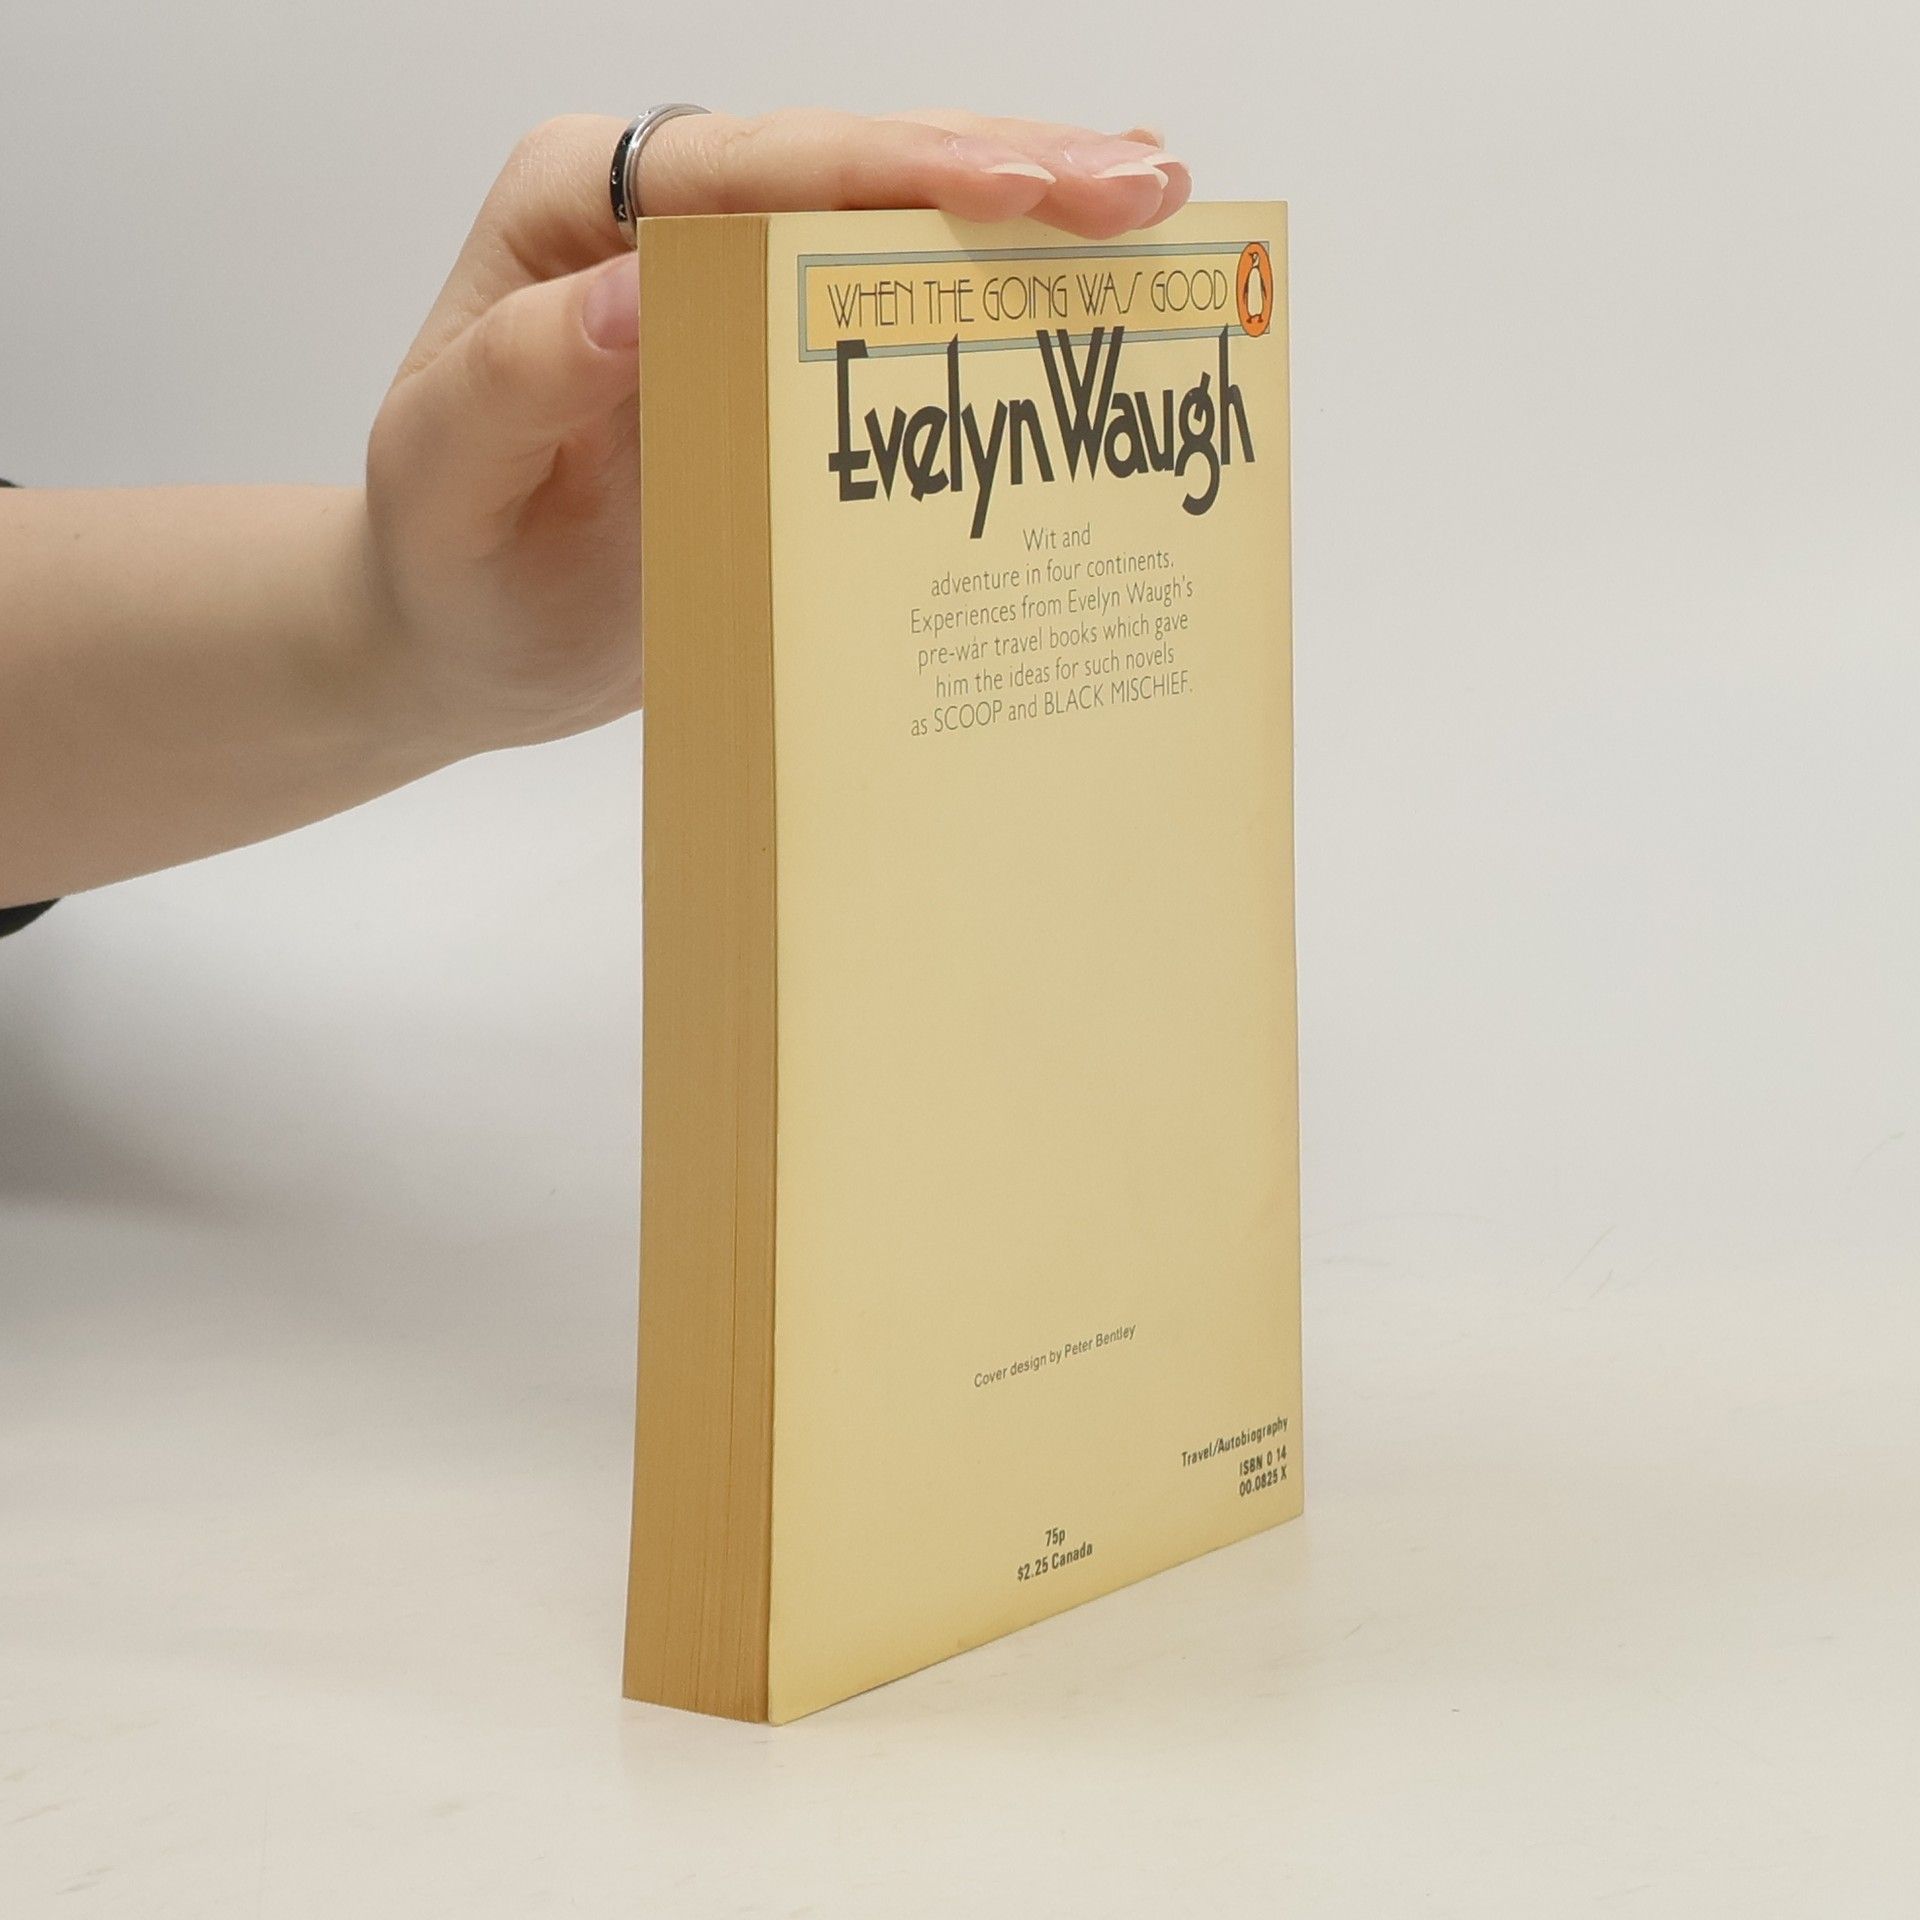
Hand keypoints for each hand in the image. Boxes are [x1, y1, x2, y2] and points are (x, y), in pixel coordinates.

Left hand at [360, 110, 1191, 757]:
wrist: (463, 633)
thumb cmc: (444, 555)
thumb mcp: (445, 473)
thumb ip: (515, 378)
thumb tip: (630, 304)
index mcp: (581, 211)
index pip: (754, 167)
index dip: (897, 170)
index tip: (1019, 192)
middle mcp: (667, 221)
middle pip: (852, 168)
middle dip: (1007, 167)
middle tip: (1147, 185)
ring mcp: (736, 287)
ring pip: (895, 224)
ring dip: (1028, 215)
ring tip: (1158, 203)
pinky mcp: (783, 359)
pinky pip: (898, 312)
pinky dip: (995, 295)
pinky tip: (1086, 277)